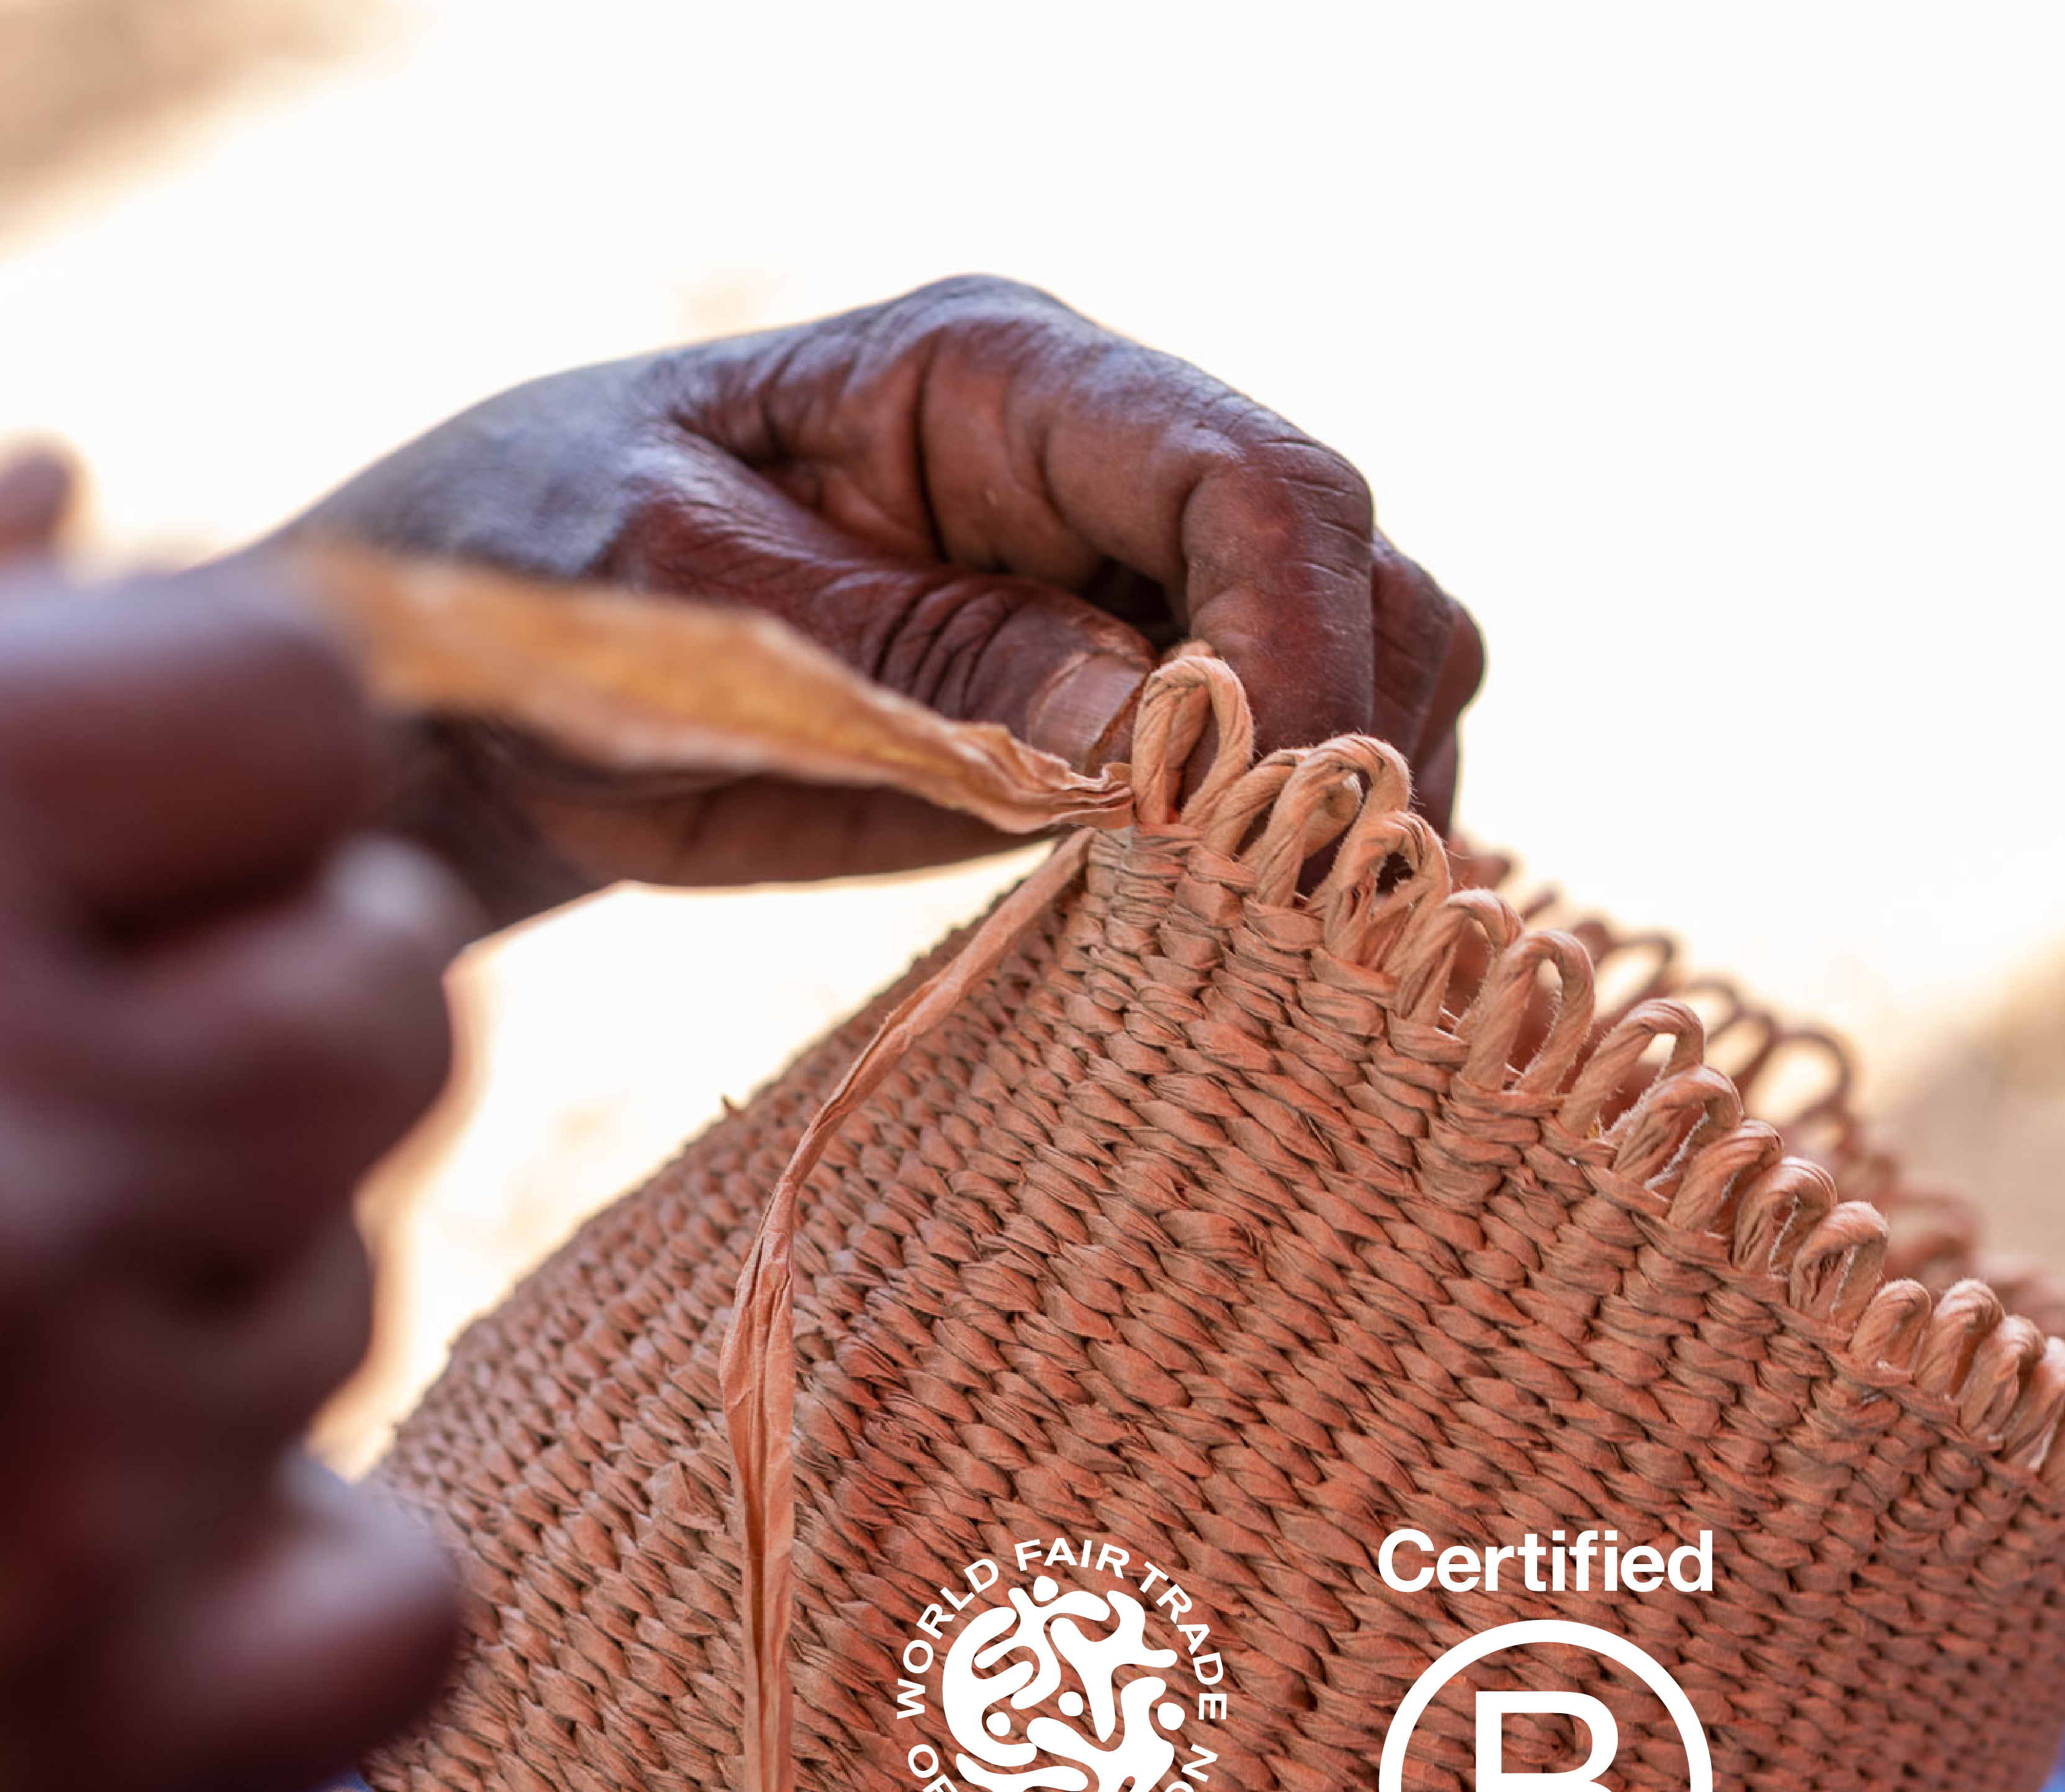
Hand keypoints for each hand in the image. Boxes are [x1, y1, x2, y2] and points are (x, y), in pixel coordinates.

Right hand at [0, 560, 465, 1791]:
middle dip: (265, 1005)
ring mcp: (75, 1471)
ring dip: (201, 1285)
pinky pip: (387, 1608)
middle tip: (59, 1070)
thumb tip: (69, 501)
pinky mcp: (98, 1734)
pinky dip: (285, 1581)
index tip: (127, 812)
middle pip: (385, 996)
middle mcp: (15, 1149)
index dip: (221, 744)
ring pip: (353, 1286)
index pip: (294, 698)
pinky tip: (101, 1554)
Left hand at [289, 276, 1482, 920]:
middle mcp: (1104, 473)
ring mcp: (1126, 597)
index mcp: (1001, 380)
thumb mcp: (690, 606)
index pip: (1253, 484)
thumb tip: (1150, 729)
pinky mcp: (1120, 719)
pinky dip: (1305, 860)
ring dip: (1355, 811)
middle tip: (1281, 903)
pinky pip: (1287, 775)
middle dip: (1351, 739)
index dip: (1298, 648)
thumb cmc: (549, 599)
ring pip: (1370, 671)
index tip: (1250, 814)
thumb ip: (917, 655)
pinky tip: (1257, 935)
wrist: (492, 681)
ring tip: (1285, 935)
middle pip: (1358, 574)